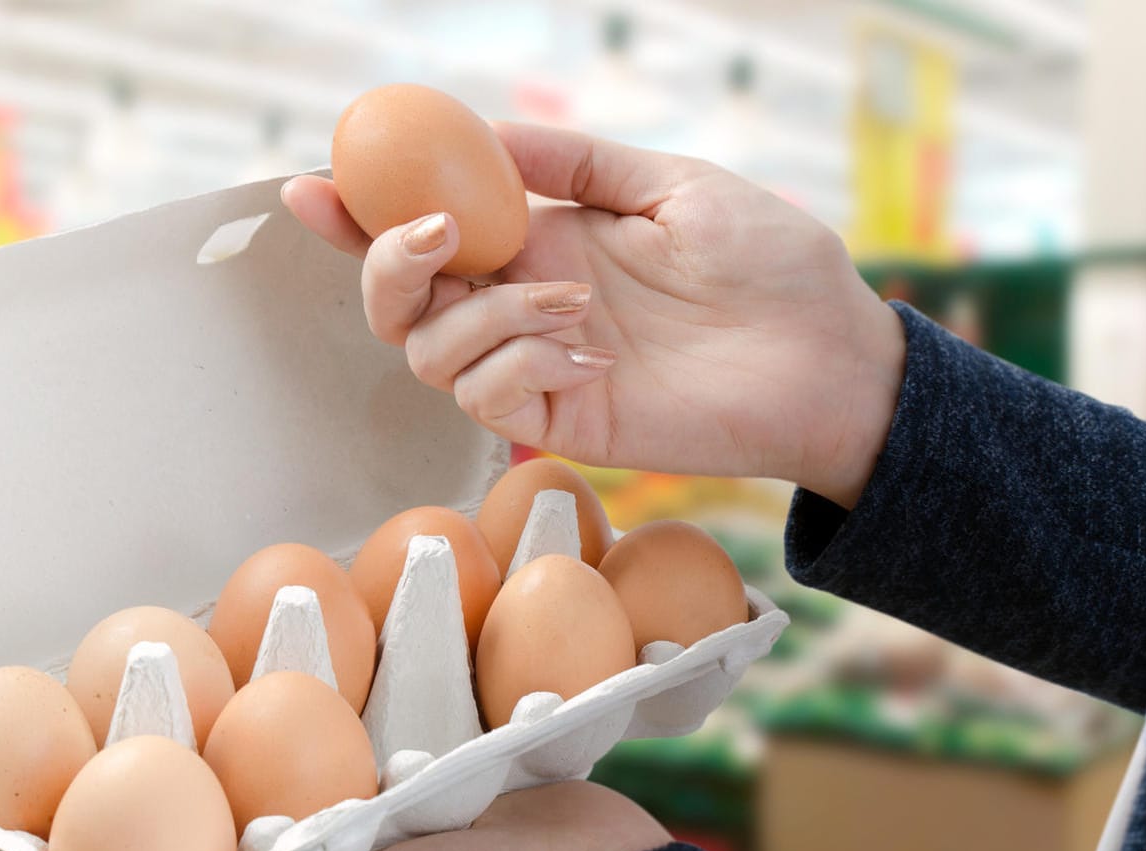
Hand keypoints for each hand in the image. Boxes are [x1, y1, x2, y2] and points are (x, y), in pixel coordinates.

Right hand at [283, 123, 905, 506]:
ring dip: (486, 314)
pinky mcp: (566, 420)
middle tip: (439, 234)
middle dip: (390, 264)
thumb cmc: (773, 265)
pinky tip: (591, 348)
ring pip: (432, 353)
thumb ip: (577, 166)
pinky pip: (490, 397)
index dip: (360, 215)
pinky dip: (521, 364)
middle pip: (400, 302)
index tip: (312, 186)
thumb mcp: (673, 185)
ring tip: (576, 299)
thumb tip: (485, 135)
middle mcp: (525, 305)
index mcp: (542, 242)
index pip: (430, 232)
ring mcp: (542, 367)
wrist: (834, 354)